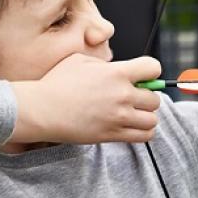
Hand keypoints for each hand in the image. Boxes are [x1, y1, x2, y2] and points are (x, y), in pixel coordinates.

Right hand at [8, 54, 162, 144]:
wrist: (42, 109)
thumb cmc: (56, 83)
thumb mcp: (80, 61)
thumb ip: (105, 64)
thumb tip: (118, 70)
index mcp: (117, 73)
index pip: (153, 68)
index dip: (150, 72)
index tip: (142, 77)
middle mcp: (122, 95)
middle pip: (155, 99)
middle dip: (146, 98)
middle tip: (132, 99)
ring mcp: (119, 117)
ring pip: (152, 120)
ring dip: (145, 117)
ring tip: (132, 115)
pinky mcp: (113, 134)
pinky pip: (144, 136)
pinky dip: (142, 132)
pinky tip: (130, 126)